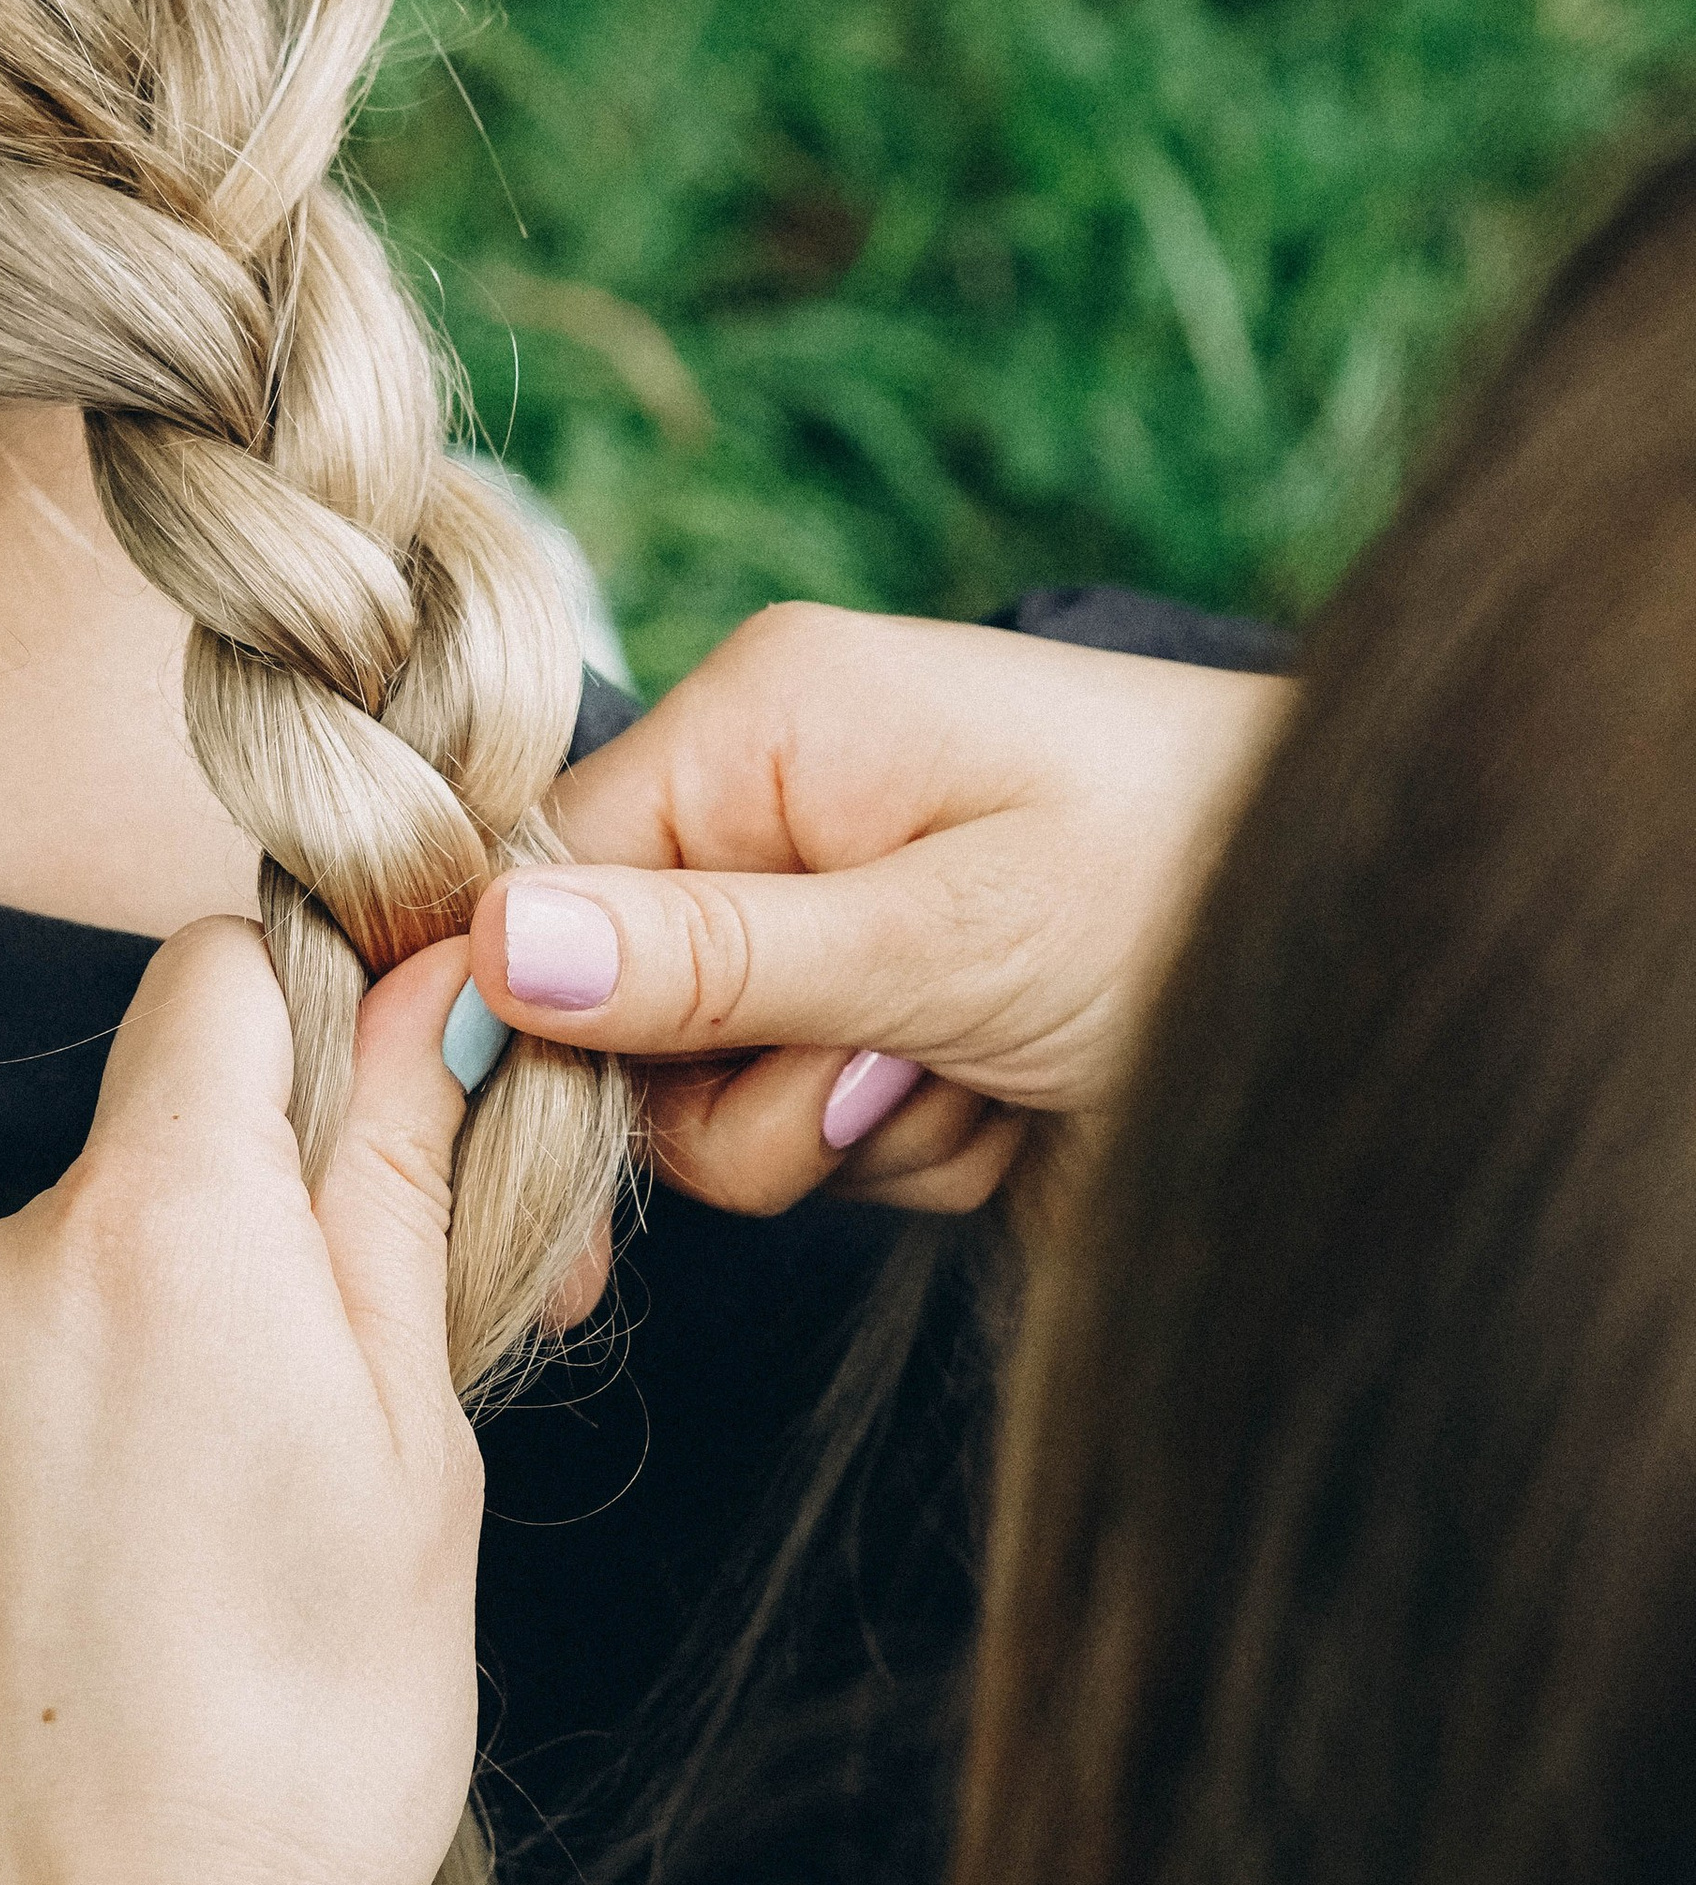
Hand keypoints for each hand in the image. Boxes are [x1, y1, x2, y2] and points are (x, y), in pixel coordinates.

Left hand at [0, 918, 484, 1884]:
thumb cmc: (315, 1754)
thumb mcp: (420, 1453)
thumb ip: (398, 1186)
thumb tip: (427, 993)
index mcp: (158, 1228)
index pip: (208, 981)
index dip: (296, 1027)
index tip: (351, 1125)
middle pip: (133, 1157)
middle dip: (225, 1238)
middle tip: (310, 1424)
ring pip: (40, 1286)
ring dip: (116, 1355)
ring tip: (188, 1555)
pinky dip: (18, 1455)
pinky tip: (84, 1605)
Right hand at [472, 604, 1284, 1216]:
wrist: (1391, 949)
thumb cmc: (1192, 885)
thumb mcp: (943, 929)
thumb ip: (712, 958)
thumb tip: (492, 951)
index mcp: (764, 723)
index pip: (543, 885)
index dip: (540, 1025)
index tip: (557, 1161)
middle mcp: (776, 813)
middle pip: (618, 1018)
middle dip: (748, 1094)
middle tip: (890, 1075)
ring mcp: (833, 925)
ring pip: (715, 1101)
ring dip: (846, 1133)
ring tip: (988, 1069)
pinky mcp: (888, 1023)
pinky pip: (810, 1137)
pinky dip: (910, 1151)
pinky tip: (1015, 1101)